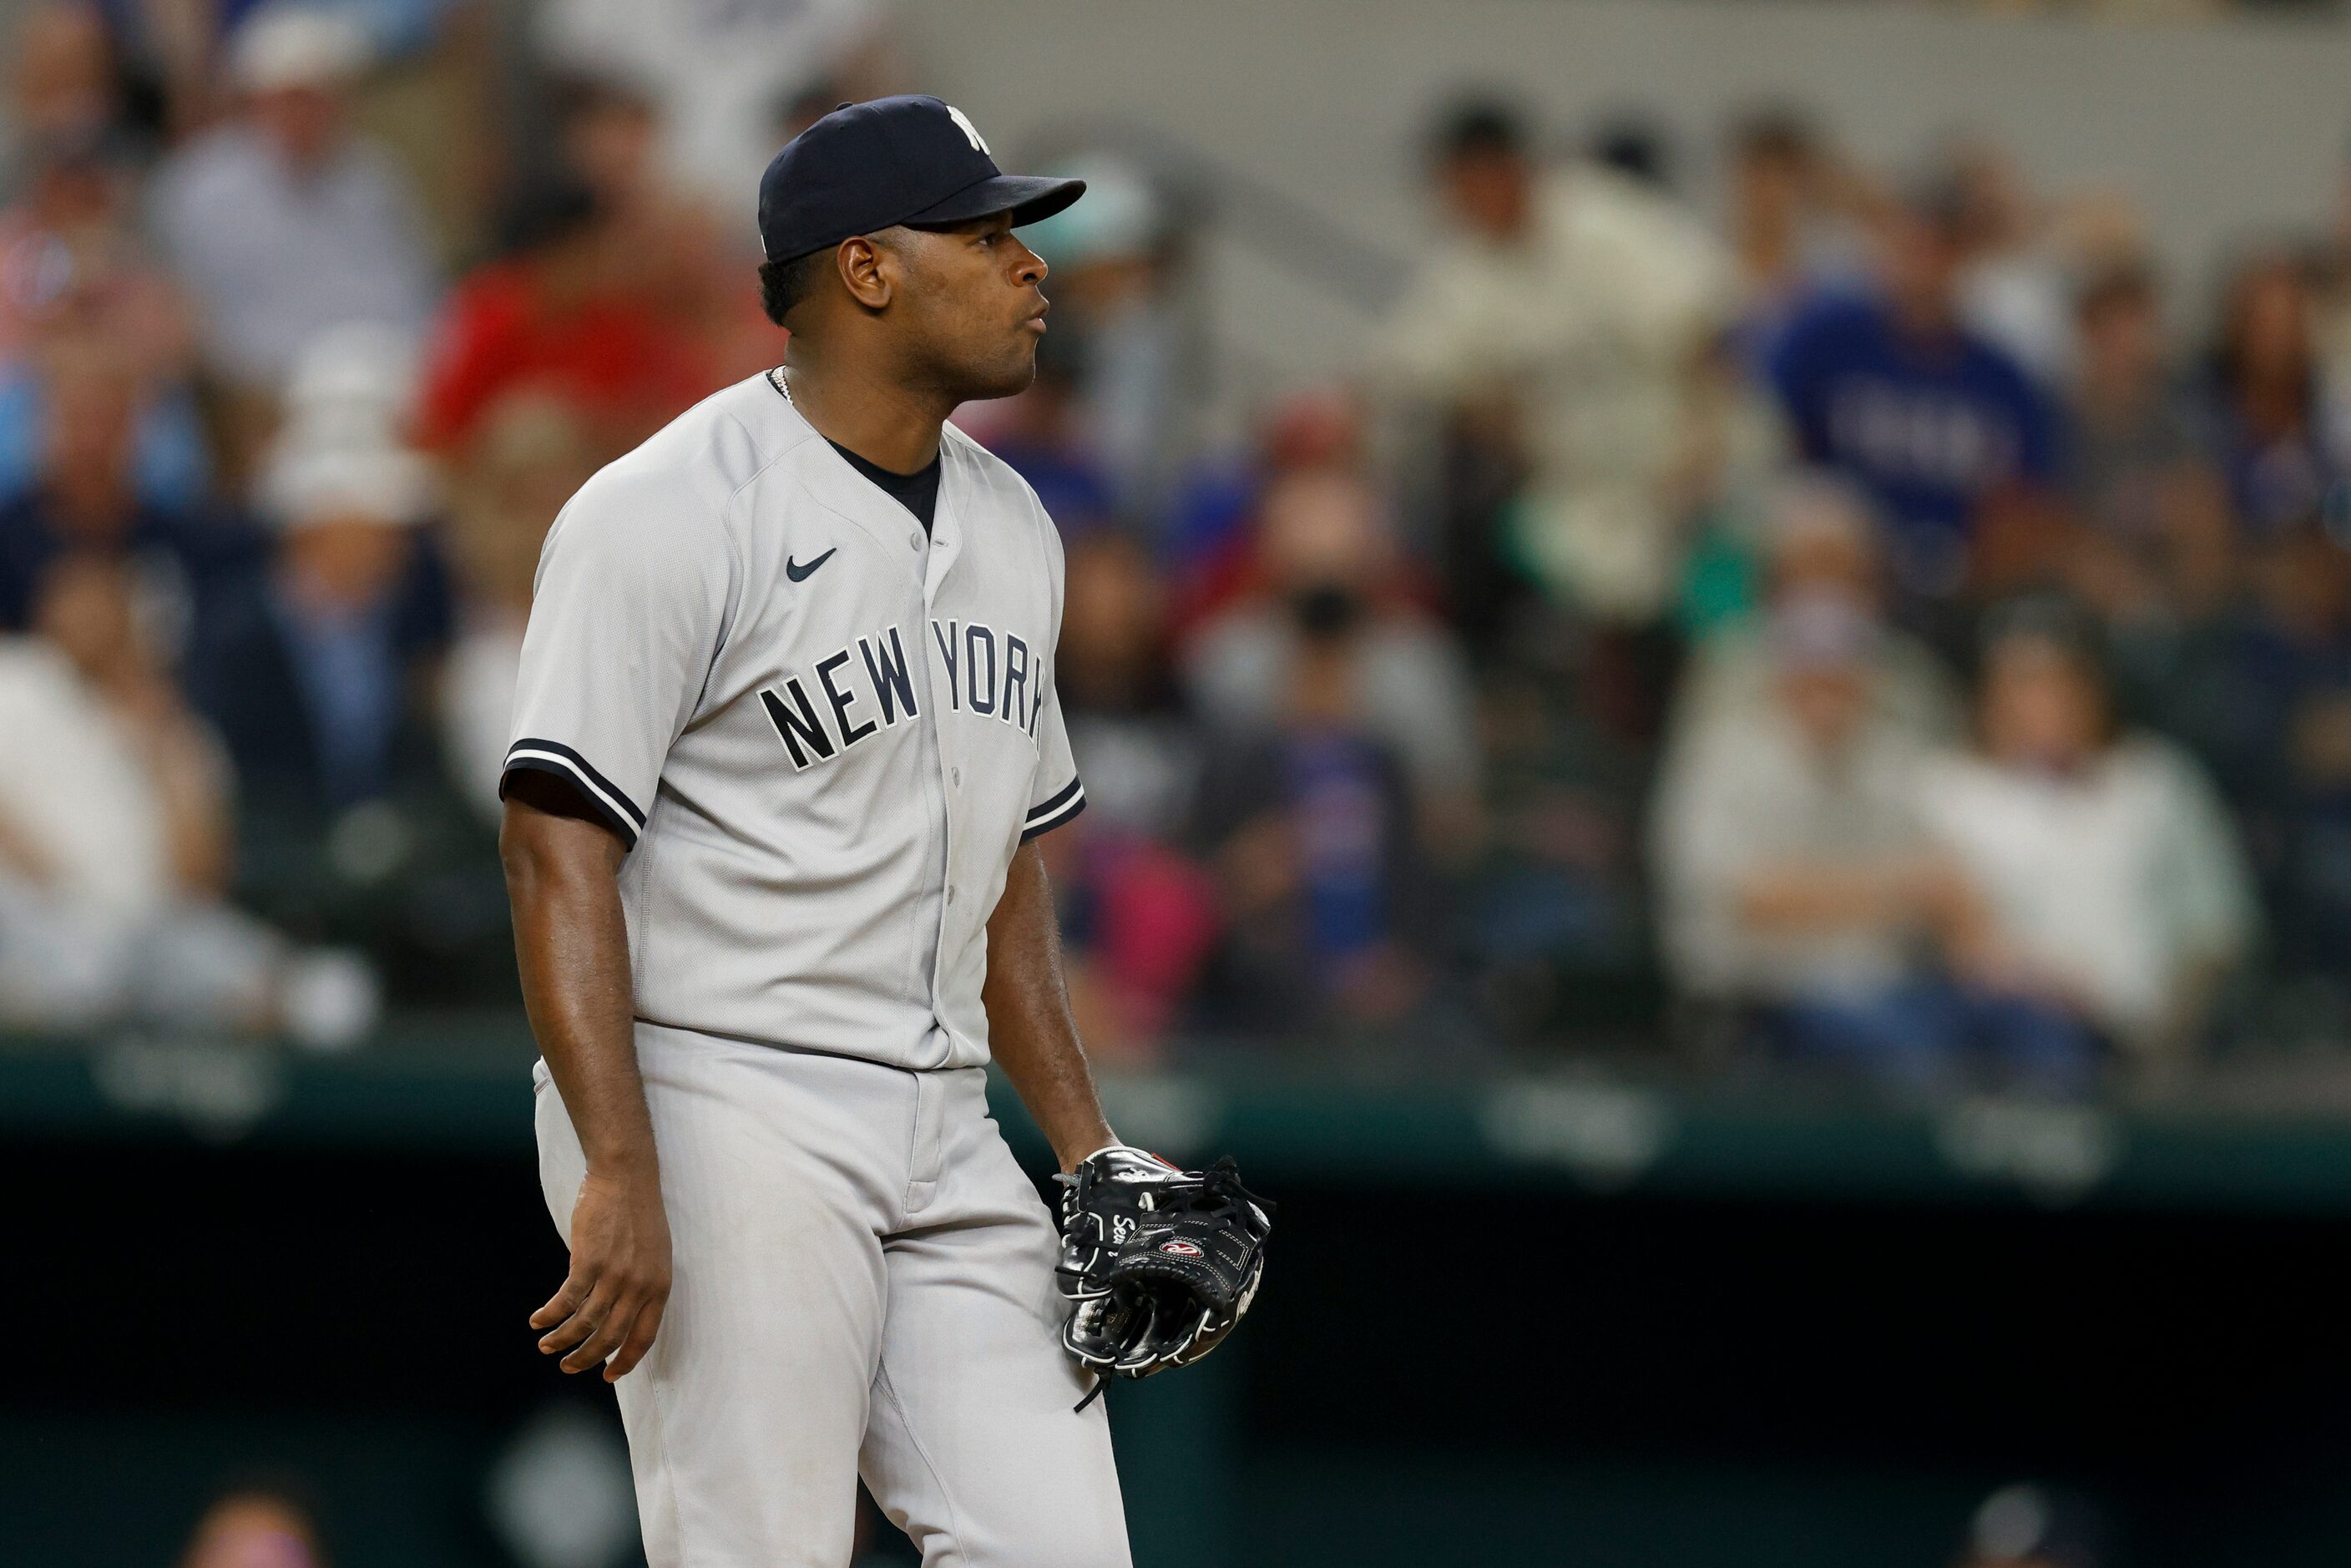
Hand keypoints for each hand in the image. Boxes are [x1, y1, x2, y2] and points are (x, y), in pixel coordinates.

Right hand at [532, 1165, 671, 1381]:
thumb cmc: (638, 1213)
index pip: (644, 1337)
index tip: (609, 1376)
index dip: (625, 1361)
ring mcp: (615, 1275)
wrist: (626, 1176)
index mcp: (660, 1286)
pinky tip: (538, 1320)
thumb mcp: (654, 1255)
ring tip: (546, 1345)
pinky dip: (550, 1315)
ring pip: (585, 1324)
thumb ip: (642, 1285)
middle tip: (567, 1367)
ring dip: (562, 1340)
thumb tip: (620, 1313)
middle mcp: (640, 1286)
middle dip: (586, 1358)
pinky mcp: (589, 1262)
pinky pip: (566, 1301)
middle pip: (611, 1338)